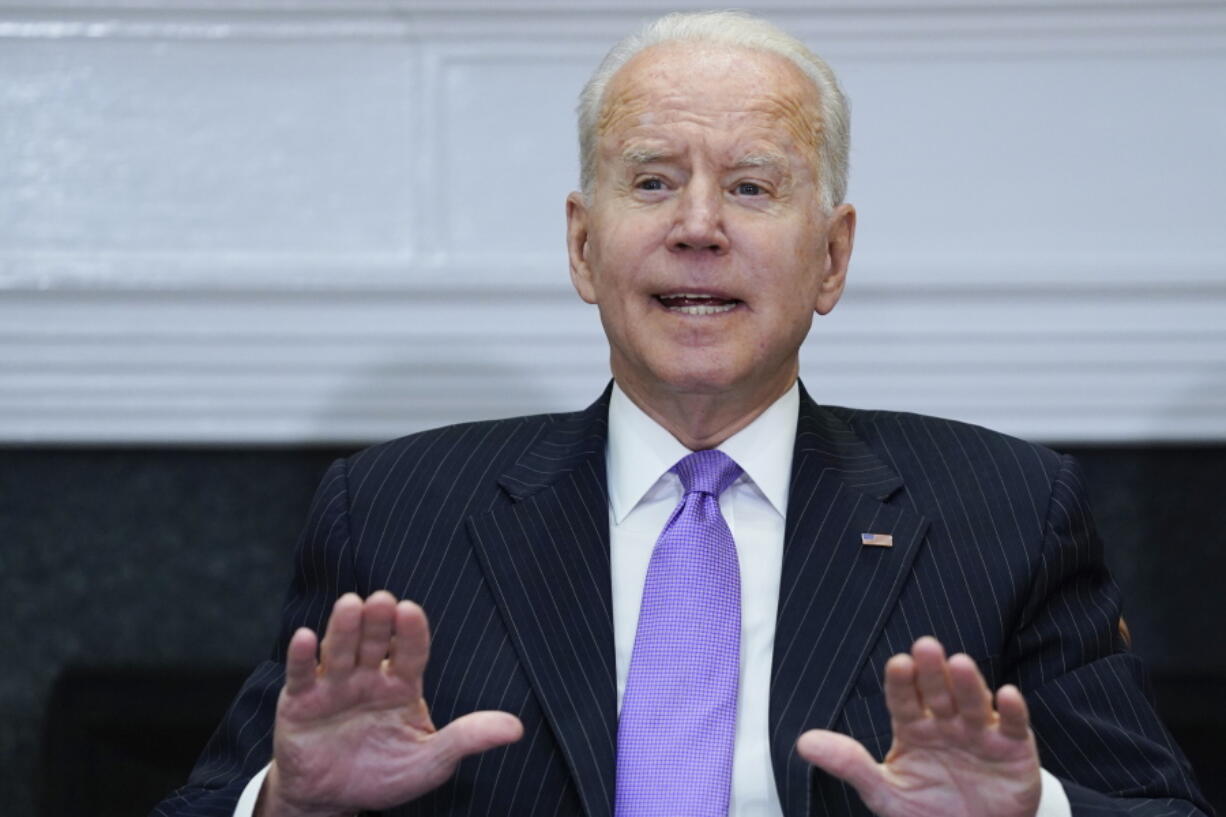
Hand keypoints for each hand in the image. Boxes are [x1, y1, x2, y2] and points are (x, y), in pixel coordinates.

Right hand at [257, 592, 522, 816]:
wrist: (331, 800)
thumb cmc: (384, 774)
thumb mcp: (430, 761)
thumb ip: (466, 739)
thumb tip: (516, 728)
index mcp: (402, 683)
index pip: (412, 651)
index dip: (412, 632)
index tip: (411, 611)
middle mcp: (368, 676)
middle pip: (375, 641)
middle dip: (378, 621)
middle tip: (382, 600)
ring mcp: (333, 685)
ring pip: (339, 650)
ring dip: (344, 627)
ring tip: (350, 605)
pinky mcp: (299, 702)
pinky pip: (301, 675)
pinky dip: (302, 656)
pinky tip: (306, 637)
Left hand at [797, 637, 1040, 816]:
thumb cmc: (927, 810)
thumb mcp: (885, 792)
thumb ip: (849, 764)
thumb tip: (802, 743)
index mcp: (912, 727)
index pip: (904, 699)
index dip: (902, 683)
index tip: (898, 665)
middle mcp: (946, 722)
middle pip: (938, 692)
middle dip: (932, 672)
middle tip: (925, 647)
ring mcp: (980, 733)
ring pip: (974, 702)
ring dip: (968, 683)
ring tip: (960, 663)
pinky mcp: (1013, 749)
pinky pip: (1014, 726)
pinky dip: (1013, 711)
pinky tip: (1008, 695)